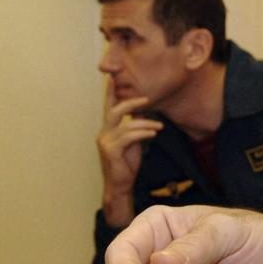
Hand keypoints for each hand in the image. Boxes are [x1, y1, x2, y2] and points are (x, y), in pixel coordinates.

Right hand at [98, 85, 163, 226]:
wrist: (120, 184)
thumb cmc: (126, 163)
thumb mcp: (133, 141)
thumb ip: (134, 125)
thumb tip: (141, 110)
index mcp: (107, 130)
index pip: (109, 108)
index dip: (111, 93)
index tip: (113, 78)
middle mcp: (103, 134)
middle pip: (114, 111)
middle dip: (130, 103)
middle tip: (147, 99)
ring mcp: (105, 142)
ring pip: (126, 125)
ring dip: (146, 124)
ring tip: (159, 127)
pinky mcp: (111, 151)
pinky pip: (129, 137)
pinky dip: (143, 133)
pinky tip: (153, 134)